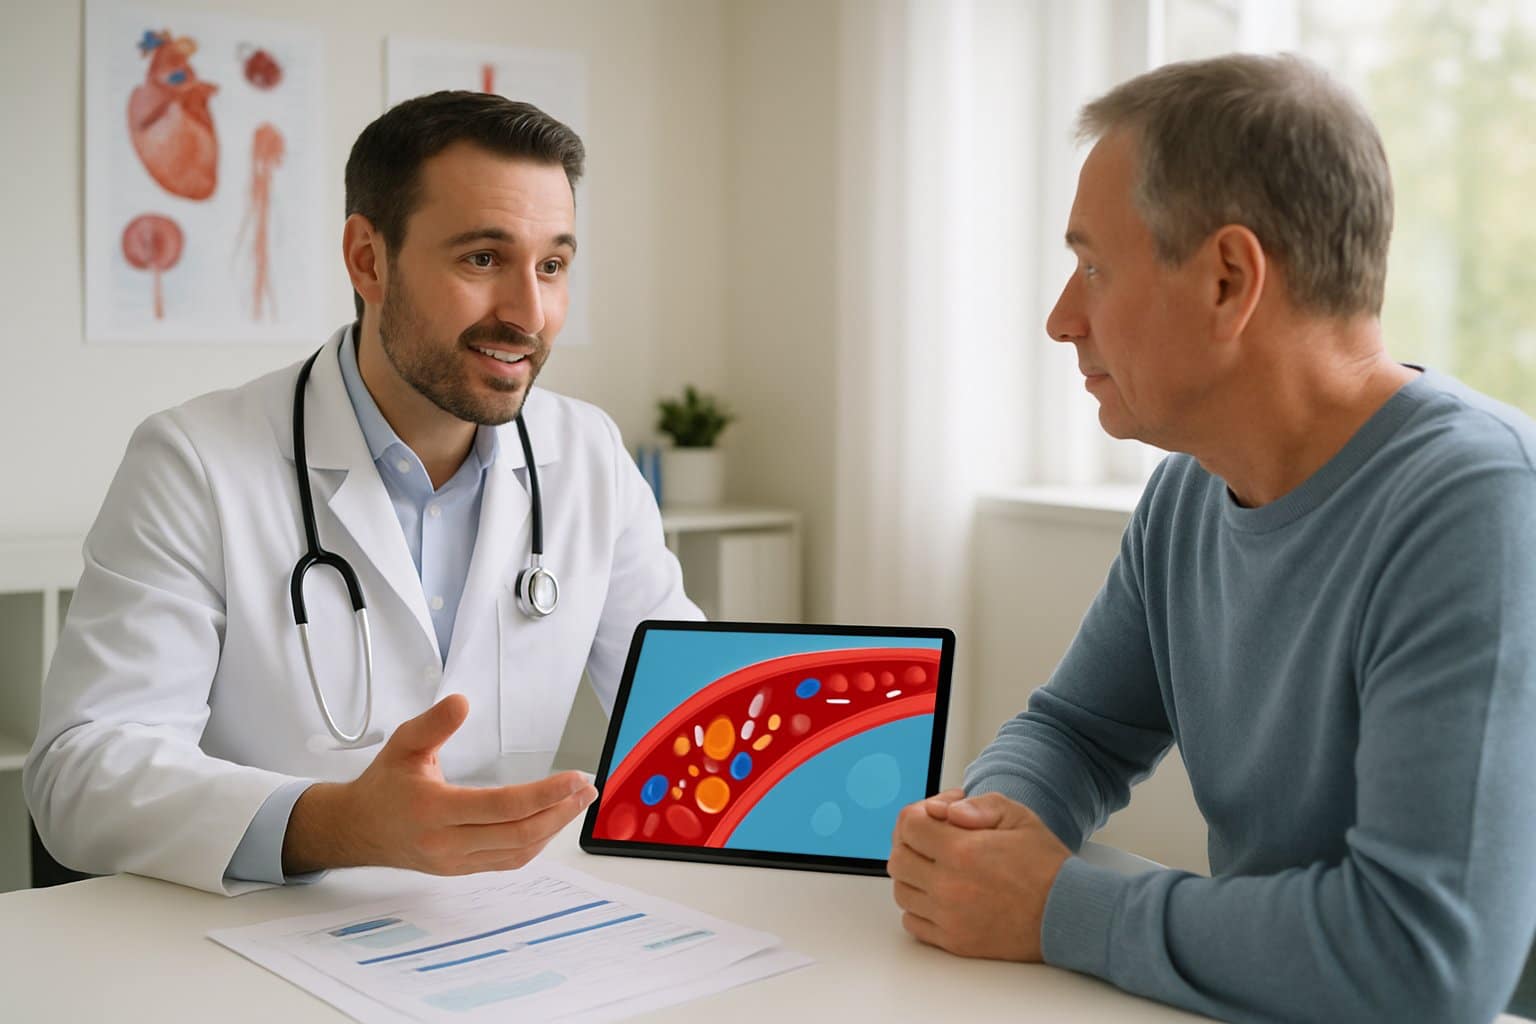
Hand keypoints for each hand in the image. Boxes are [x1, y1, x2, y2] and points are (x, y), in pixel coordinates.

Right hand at [283, 694, 597, 874]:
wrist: (357, 829)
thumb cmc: (383, 785)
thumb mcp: (403, 743)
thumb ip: (434, 723)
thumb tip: (462, 703)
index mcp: (433, 810)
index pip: (501, 807)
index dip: (544, 794)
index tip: (575, 778)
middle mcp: (447, 843)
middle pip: (518, 834)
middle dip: (560, 812)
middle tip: (587, 789)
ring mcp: (455, 862)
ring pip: (517, 852)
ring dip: (554, 829)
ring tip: (577, 803)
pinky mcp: (461, 870)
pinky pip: (507, 861)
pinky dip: (535, 843)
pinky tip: (550, 822)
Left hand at [888, 792, 1069, 960]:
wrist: (1067, 914)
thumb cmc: (1044, 865)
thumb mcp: (1018, 817)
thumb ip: (978, 805)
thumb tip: (944, 809)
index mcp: (962, 851)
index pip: (908, 826)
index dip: (918, 814)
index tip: (935, 818)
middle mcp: (949, 886)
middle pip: (898, 858)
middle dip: (911, 843)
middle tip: (932, 841)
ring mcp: (949, 917)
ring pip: (901, 891)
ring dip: (912, 875)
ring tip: (936, 868)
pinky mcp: (954, 942)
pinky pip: (913, 922)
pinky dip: (918, 907)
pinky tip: (938, 895)